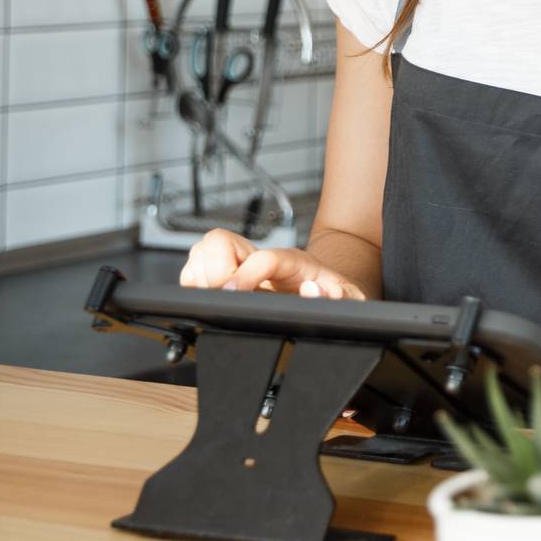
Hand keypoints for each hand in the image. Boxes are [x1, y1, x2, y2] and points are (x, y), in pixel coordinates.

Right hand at [179, 228, 367, 298]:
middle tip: (225, 298)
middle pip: (219, 241)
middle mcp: (261, 255)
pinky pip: (194, 268)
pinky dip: (194, 282)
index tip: (235, 292)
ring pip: (203, 249)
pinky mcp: (225, 272)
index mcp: (290, 260)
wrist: (325, 287)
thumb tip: (313, 291)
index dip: (245, 273)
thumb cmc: (332, 292)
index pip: (262, 257)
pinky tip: (211, 298)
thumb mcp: (347, 296)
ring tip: (220, 299)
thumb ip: (337, 295)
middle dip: (215, 271)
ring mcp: (241, 261)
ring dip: (202, 276)